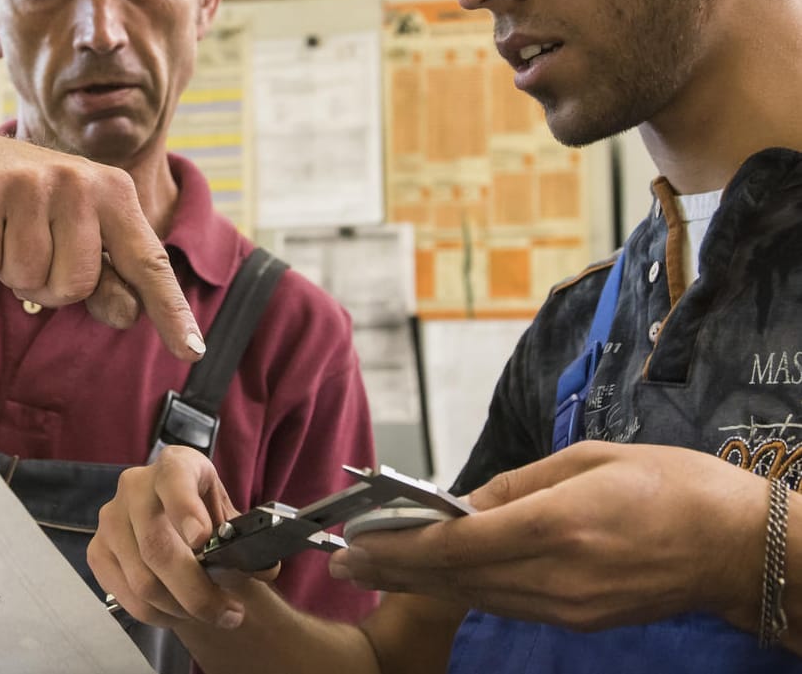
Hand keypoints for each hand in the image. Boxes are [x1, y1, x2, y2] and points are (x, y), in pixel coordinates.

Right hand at [0, 132, 203, 359]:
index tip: (193, 351)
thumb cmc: (35, 208)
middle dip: (49, 286)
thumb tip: (129, 314)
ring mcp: (30, 183)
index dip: (170, 311)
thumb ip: (107, 278)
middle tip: (35, 252)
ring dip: (11, 273)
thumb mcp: (80, 234)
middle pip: (75, 285)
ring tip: (8, 237)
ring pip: (27, 279)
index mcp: (114, 192)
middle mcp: (78, 181)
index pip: (147, 263)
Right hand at [88, 447, 278, 628]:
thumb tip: (265, 569)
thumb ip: (246, 540)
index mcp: (174, 466)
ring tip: (208, 614)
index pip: (174, 480)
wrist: (169, 510)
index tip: (203, 538)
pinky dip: (157, 614)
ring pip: (142, 579)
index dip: (186, 509)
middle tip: (230, 613)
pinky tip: (177, 611)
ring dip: (181, 609)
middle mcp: (134, 487)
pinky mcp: (97, 550)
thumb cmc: (202, 511)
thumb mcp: (228, 514)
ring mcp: (111, 519)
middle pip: (158, 547)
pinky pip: (127, 594)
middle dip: (197, 591)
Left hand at [328, 441, 766, 631]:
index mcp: (557, 525)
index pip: (456, 545)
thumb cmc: (672, 486)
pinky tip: (438, 576)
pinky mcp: (579, 620)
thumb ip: (516, 483)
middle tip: (343, 562)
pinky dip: (466, 589)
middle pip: (454, 578)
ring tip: (375, 568)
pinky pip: (507, 604)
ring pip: (476, 597)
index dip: (398, 546)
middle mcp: (556, 576)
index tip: (355, 542)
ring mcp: (568, 607)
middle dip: (393, 570)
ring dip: (422, 582)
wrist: (739, 546)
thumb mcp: (587, 460)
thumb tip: (460, 503)